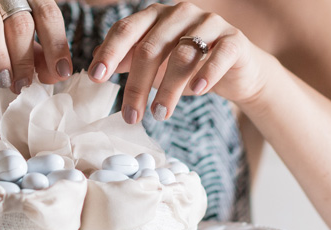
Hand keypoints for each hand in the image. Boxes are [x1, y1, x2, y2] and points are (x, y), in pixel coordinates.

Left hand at [86, 2, 271, 122]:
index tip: (96, 78)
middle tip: (130, 115)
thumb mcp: (154, 64)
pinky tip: (196, 91)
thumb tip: (94, 61)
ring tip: (159, 115)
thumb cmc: (187, 66)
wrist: (235, 71)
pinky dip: (207, 73)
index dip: (110, 53)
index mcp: (155, 16)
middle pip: (151, 48)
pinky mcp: (234, 39)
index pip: (126, 30)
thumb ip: (127, 59)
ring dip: (168, 90)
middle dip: (137, 85)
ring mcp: (209, 23)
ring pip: (183, 55)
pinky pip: (220, 54)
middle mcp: (180, 14)